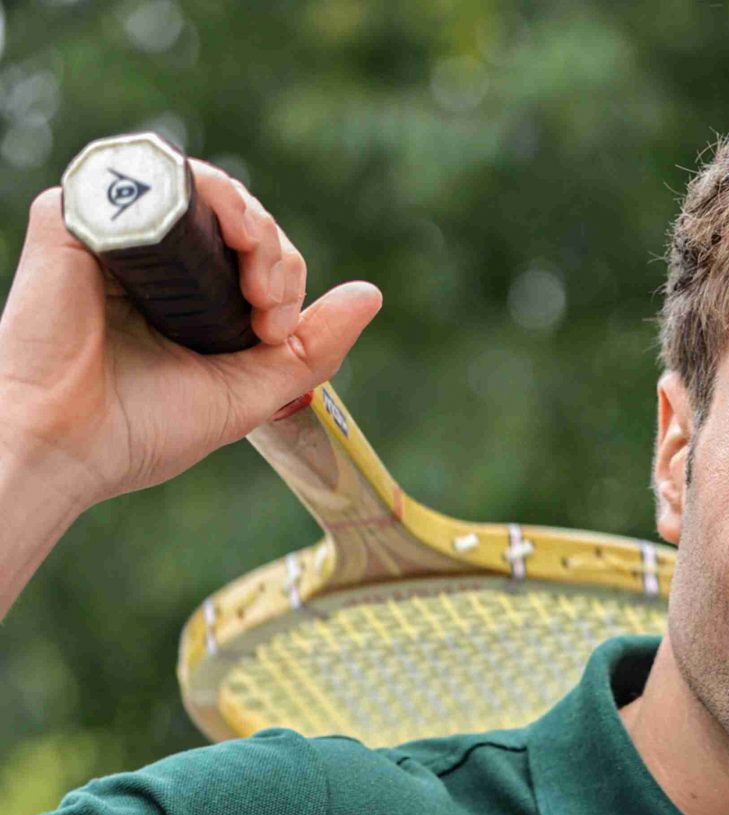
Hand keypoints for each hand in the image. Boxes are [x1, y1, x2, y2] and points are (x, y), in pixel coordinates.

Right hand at [0, 157, 380, 513]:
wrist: (69, 440)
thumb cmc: (143, 429)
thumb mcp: (249, 392)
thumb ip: (312, 348)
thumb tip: (371, 296)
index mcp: (190, 299)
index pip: (257, 254)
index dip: (284, 278)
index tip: (277, 330)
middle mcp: (155, 260)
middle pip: (237, 216)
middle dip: (275, 254)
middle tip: (271, 311)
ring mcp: (117, 232)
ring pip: (201, 186)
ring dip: (250, 218)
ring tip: (258, 279)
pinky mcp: (78, 213)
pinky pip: (149, 171)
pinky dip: (200, 190)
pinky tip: (224, 233)